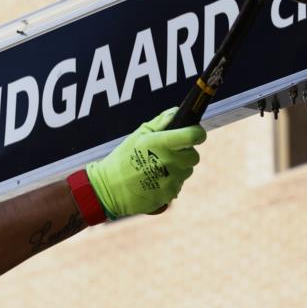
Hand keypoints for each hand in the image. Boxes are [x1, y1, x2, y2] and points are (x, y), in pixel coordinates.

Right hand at [84, 107, 205, 218]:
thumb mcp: (138, 135)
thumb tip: (176, 112)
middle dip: (185, 153)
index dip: (197, 133)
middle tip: (169, 153)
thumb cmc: (122, 159)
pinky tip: (154, 181)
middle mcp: (168, 162)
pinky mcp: (169, 195)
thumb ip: (160, 122)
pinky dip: (170, 183)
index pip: (193, 136)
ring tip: (157, 168)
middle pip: (194, 156)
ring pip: (186, 171)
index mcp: (161, 144)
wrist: (109, 189)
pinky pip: (178, 185)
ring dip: (177, 169)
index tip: (195, 134)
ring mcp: (170, 180)